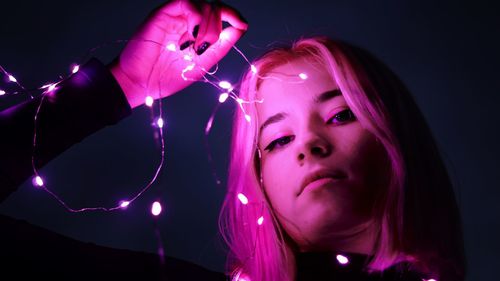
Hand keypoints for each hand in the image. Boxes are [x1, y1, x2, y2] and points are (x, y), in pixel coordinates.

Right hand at [109, 0, 247, 108]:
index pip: (221, 15)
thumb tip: (240, 29)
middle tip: (204, 47)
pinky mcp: (163, 13)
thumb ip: (220, 47)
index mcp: (199, 33)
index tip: (242, 25)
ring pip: (204, 4)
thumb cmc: (166, 77)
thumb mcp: (202, 64)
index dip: (234, 16)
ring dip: (207, 25)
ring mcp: (176, 16)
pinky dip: (195, 17)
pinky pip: (186, 1)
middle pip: (215, 8)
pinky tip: (191, 36)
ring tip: (195, 45)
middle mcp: (189, 21)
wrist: (141, 84)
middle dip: (217, 27)